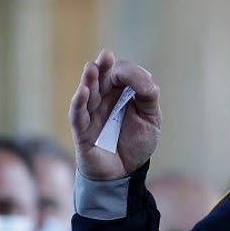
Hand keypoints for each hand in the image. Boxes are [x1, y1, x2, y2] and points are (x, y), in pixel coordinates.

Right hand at [69, 48, 161, 179]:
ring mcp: (91, 114)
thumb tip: (145, 80)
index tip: (136, 79)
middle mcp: (103, 100)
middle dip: (104, 67)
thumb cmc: (136, 143)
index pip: (120, 74)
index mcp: (121, 93)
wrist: (126, 173)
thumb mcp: (151, 118)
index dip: (127, 72)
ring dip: (89, 80)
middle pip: (101, 79)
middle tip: (106, 56)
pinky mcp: (82, 131)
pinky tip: (83, 91)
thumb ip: (149, 96)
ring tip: (92, 67)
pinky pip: (78, 114)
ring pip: (87, 93)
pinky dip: (79, 102)